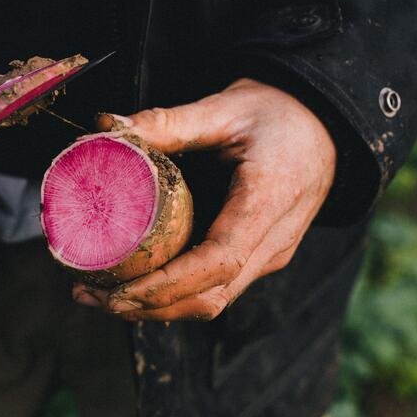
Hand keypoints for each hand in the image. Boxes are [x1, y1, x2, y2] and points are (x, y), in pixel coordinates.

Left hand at [72, 78, 335, 320]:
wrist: (325, 126)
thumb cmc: (279, 112)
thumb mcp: (226, 107)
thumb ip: (169, 121)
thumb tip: (108, 128)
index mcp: (267, 202)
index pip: (218, 261)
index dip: (166, 285)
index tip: (119, 292)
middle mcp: (273, 241)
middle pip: (210, 296)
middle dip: (148, 307)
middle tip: (91, 297)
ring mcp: (270, 254)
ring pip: (212, 300)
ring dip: (158, 308)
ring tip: (102, 297)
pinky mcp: (260, 256)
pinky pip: (217, 288)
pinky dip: (176, 296)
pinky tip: (138, 286)